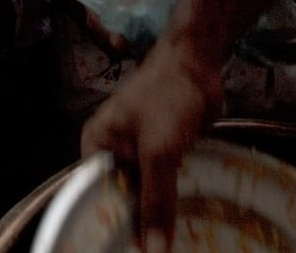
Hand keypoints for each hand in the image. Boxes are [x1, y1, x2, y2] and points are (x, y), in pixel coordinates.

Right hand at [81, 38, 221, 251]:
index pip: (97, 198)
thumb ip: (155, 200)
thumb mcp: (158, 151)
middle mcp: (114, 151)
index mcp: (96, 146)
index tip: (126, 252)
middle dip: (140, 223)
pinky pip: (169, 184)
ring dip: (161, 213)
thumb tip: (152, 250)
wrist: (199, 62)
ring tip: (174, 244)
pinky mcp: (167, 151)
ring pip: (149, 192)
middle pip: (124, 198)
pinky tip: (186, 222)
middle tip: (157, 252)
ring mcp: (141, 151)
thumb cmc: (168, 97)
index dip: (112, 227)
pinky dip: (177, 199)